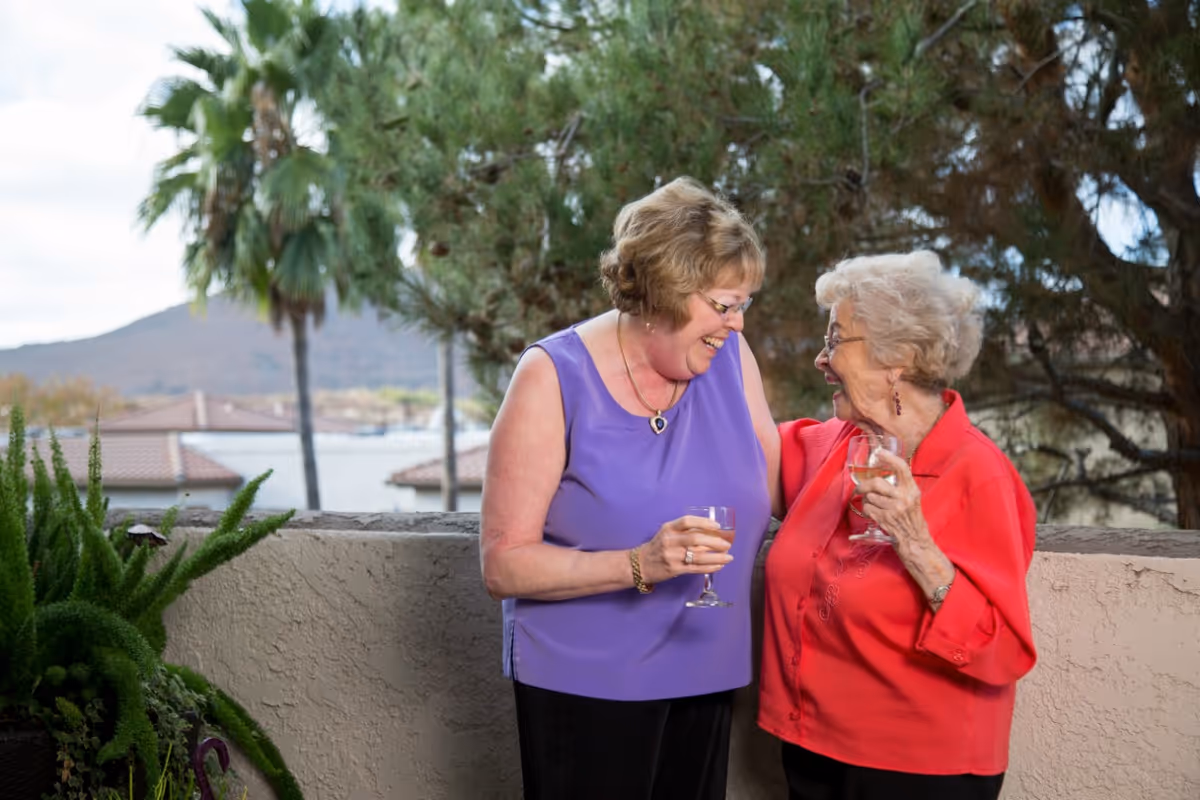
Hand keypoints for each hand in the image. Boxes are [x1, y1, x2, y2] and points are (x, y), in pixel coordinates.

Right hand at [637, 514, 733, 584]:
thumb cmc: (659, 547)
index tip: (717, 527)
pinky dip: (710, 567)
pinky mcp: (675, 570)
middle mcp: (670, 541)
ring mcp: (672, 556)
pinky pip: (696, 568)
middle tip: (727, 544)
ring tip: (728, 557)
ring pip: (699, 556)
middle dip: (715, 542)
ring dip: (717, 557)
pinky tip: (719, 565)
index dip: (704, 523)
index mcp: (668, 529)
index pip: (687, 522)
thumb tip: (712, 534)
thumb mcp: (667, 534)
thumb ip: (685, 533)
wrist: (641, 564)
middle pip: (696, 539)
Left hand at [854, 449, 955, 601]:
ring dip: (868, 501)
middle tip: (860, 488)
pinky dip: (867, 511)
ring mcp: (895, 509)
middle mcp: (904, 498)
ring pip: (870, 497)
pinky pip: (868, 509)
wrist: (916, 543)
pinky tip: (874, 515)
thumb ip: (902, 488)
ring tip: (875, 507)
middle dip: (864, 485)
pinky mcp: (886, 520)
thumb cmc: (912, 521)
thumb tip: (884, 473)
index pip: (902, 468)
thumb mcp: (913, 501)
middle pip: (877, 483)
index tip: (879, 453)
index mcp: (912, 491)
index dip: (889, 458)